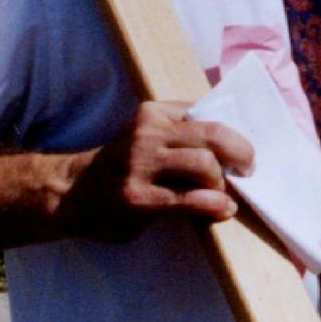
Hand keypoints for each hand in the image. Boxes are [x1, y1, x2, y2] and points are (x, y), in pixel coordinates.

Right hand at [60, 101, 253, 239]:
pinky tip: (221, 209)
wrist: (72, 194)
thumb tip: (235, 141)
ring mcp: (141, 165)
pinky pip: (191, 199)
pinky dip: (215, 204)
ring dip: (222, 183)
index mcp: (153, 112)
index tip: (245, 148)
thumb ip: (181, 133)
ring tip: (222, 194)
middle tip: (248, 168)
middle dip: (241, 152)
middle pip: (214, 134)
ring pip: (205, 164)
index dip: (234, 131)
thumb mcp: (147, 136)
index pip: (207, 112)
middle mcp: (147, 133)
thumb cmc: (121, 166)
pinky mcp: (139, 198)